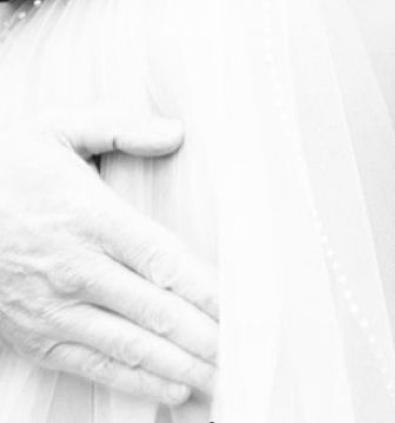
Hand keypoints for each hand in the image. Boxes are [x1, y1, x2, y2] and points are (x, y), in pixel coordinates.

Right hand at [0, 105, 218, 405]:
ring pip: (130, 347)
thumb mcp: (58, 129)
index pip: (160, 259)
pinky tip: (173, 390)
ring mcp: (55, 309)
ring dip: (179, 367)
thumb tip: (174, 131)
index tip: (242, 304)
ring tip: (223, 378)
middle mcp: (76, 269)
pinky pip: (95, 366)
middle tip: (248, 353)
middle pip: (153, 311)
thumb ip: (118, 127)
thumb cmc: (10, 169)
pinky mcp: (38, 336)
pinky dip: (136, 382)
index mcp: (89, 218)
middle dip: (205, 337)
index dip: (203, 287)